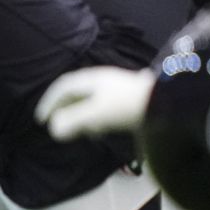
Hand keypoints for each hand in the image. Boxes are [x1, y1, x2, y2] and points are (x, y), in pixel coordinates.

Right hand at [36, 66, 154, 140]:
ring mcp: (117, 87)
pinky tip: (101, 128)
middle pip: (76, 91)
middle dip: (63, 107)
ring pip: (90, 98)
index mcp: (92, 80)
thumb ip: (74, 122)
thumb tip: (54, 130)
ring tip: (76, 128)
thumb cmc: (128, 106)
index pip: (63, 88)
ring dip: (78, 112)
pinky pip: (103, 104)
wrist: (168, 101)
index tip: (41, 118)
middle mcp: (103, 80)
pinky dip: (94, 116)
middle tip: (55, 122)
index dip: (49, 102)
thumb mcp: (97, 115)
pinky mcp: (129, 97)